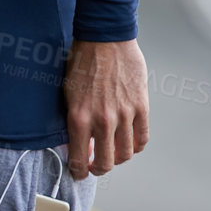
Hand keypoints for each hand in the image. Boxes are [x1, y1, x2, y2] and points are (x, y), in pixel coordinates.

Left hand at [61, 38, 148, 178]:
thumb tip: (81, 143)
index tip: (79, 172)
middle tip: (96, 166)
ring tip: (113, 153)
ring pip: (126, 153)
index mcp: (78, 117)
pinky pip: (142, 138)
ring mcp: (124, 115)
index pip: (79, 159)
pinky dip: (136, 145)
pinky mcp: (141, 107)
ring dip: (119, 158)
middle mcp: (102, 120)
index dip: (79, 171)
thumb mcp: (67, 93)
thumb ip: (75, 121)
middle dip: (99, 169)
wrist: (104, 38)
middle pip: (106, 163)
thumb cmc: (81, 62)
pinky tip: (129, 142)